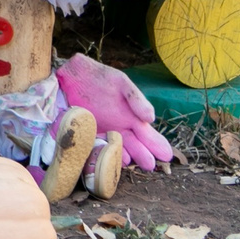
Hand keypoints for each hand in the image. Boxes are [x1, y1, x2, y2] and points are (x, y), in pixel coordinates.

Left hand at [56, 52, 174, 171]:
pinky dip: (101, 150)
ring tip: (130, 161)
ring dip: (123, 155)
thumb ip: (136, 99)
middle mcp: (118, 128)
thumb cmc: (101, 77)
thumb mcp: (122, 83)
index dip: (157, 145)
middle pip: (134, 145)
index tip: (166, 156)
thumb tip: (150, 118)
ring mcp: (102, 132)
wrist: (73, 73)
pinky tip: (107, 153)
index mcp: (131, 118)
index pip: (147, 135)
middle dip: (142, 155)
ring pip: (115, 148)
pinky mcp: (85, 132)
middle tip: (150, 165)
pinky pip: (95, 145)